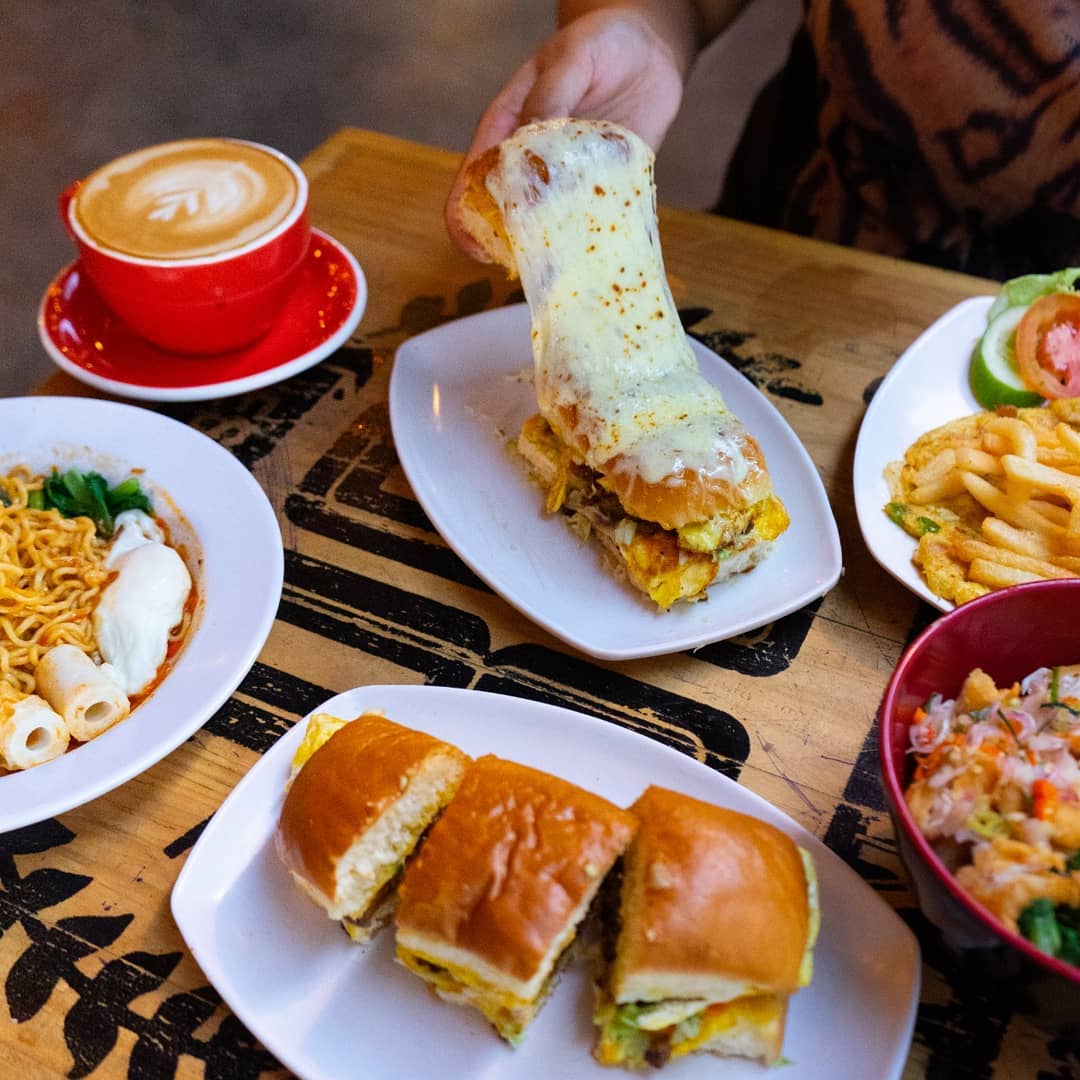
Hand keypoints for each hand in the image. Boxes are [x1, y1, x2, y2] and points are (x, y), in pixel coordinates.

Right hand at [445, 8, 689, 259]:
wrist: (651, 48)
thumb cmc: (600, 43)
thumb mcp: (571, 58)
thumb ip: (551, 95)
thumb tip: (531, 134)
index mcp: (507, 132)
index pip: (472, 182)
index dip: (465, 219)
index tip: (476, 248)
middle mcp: (533, 165)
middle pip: (506, 217)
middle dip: (510, 245)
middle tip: (528, 262)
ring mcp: (570, 182)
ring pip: (552, 228)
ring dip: (556, 248)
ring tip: (567, 261)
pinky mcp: (607, 189)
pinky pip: (598, 221)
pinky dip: (599, 238)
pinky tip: (605, 249)